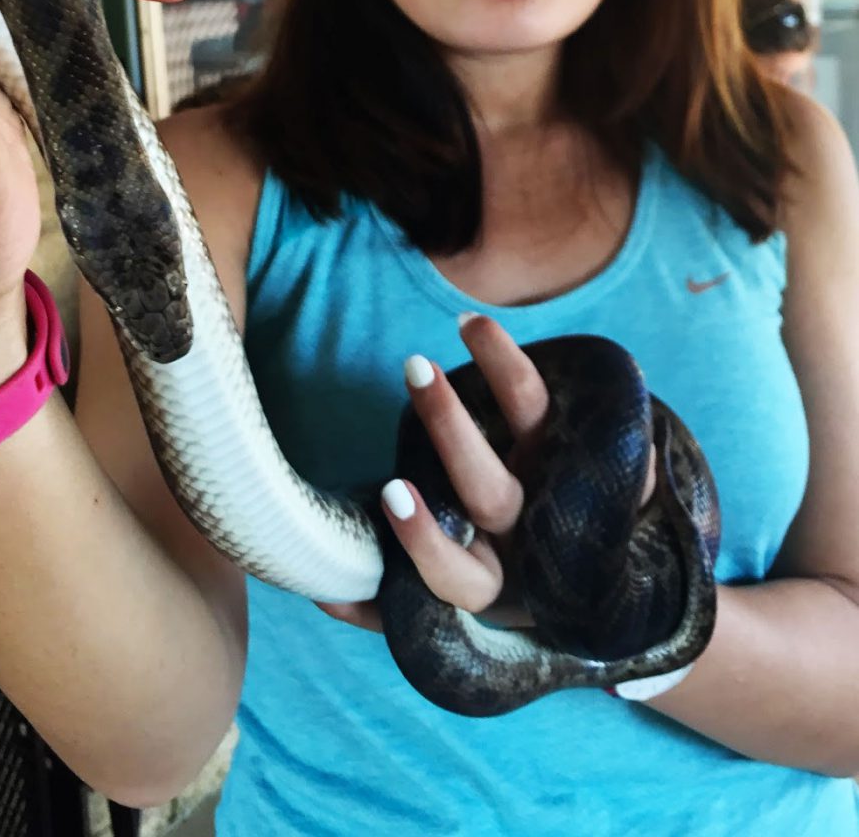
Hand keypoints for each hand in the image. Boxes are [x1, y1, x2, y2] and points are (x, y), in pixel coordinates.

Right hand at [319, 316, 656, 632]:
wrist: (617, 576)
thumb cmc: (506, 586)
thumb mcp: (454, 613)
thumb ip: (389, 607)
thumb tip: (323, 595)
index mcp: (496, 582)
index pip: (458, 574)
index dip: (427, 539)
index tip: (391, 492)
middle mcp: (529, 533)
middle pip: (492, 488)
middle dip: (452, 430)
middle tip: (415, 369)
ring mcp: (560, 485)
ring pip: (533, 425)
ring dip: (500, 373)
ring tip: (464, 328)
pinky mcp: (586, 449)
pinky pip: (558, 401)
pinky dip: (515, 362)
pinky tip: (476, 329)